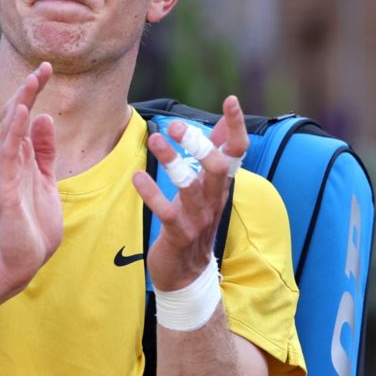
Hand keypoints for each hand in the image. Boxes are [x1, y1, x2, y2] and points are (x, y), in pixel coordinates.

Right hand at [0, 62, 61, 290]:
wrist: (26, 259)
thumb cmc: (35, 222)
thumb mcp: (47, 179)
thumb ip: (44, 151)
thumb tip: (44, 118)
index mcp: (21, 158)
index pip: (25, 117)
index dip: (34, 93)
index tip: (47, 70)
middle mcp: (10, 161)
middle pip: (15, 119)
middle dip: (28, 92)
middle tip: (43, 68)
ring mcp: (5, 174)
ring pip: (10, 133)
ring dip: (20, 106)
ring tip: (31, 83)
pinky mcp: (5, 189)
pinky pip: (8, 157)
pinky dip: (14, 134)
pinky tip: (22, 115)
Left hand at [133, 96, 247, 290]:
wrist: (187, 275)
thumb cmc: (195, 222)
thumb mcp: (208, 188)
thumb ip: (216, 154)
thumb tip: (226, 122)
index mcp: (221, 185)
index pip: (237, 152)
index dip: (236, 126)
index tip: (231, 99)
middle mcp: (214, 199)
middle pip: (218, 167)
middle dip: (198, 144)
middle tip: (175, 125)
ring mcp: (197, 218)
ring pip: (190, 187)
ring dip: (172, 162)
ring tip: (155, 139)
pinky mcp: (178, 234)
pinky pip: (166, 211)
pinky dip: (151, 193)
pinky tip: (137, 176)